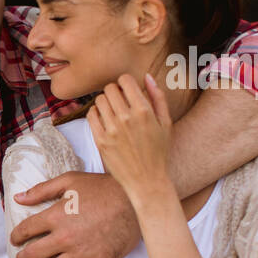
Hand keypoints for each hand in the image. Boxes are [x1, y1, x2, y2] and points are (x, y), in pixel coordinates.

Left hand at [9, 170, 138, 257]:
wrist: (137, 198)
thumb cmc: (103, 187)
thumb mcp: (70, 180)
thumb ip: (42, 190)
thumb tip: (18, 198)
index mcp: (56, 215)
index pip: (26, 230)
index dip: (16, 236)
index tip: (15, 240)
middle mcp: (65, 237)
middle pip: (34, 254)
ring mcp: (82, 252)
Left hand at [88, 73, 174, 205]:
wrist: (147, 180)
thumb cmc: (159, 151)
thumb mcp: (166, 123)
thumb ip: (158, 97)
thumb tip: (147, 76)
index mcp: (144, 111)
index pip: (125, 80)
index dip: (126, 82)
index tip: (128, 90)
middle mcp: (126, 118)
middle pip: (110, 88)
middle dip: (114, 91)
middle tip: (119, 100)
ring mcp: (111, 130)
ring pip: (99, 100)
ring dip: (105, 102)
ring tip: (112, 110)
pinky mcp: (100, 140)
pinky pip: (91, 115)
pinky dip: (96, 113)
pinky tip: (104, 119)